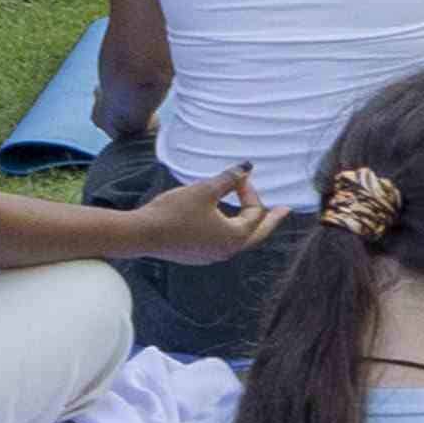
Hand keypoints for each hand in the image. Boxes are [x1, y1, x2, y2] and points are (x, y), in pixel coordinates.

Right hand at [123, 163, 284, 264]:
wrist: (139, 234)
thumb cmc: (174, 212)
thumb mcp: (205, 190)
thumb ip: (228, 179)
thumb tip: (247, 166)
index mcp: (235, 237)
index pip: (254, 212)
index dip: (249, 191)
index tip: (238, 176)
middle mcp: (226, 251)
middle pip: (256, 233)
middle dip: (271, 219)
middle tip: (284, 210)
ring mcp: (210, 256)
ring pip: (237, 239)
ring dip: (246, 224)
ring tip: (253, 215)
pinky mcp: (195, 255)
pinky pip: (220, 242)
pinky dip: (228, 230)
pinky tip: (223, 224)